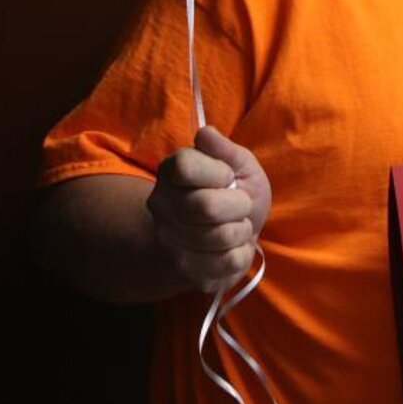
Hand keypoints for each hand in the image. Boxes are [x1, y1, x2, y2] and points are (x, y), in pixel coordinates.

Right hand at [147, 126, 271, 293]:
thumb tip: (205, 133)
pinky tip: (232, 248)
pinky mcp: (185, 270)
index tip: (228, 177)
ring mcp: (168, 241)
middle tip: (240, 206)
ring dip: (242, 231)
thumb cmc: (234, 193)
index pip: (185, 166)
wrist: (227, 236)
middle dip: (239, 206)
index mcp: (170, 171)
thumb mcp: (238, 164)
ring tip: (235, 227)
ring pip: (220, 238)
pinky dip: (242, 254)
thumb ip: (224, 149)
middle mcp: (160, 205)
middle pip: (205, 207)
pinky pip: (228, 263)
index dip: (218, 172)